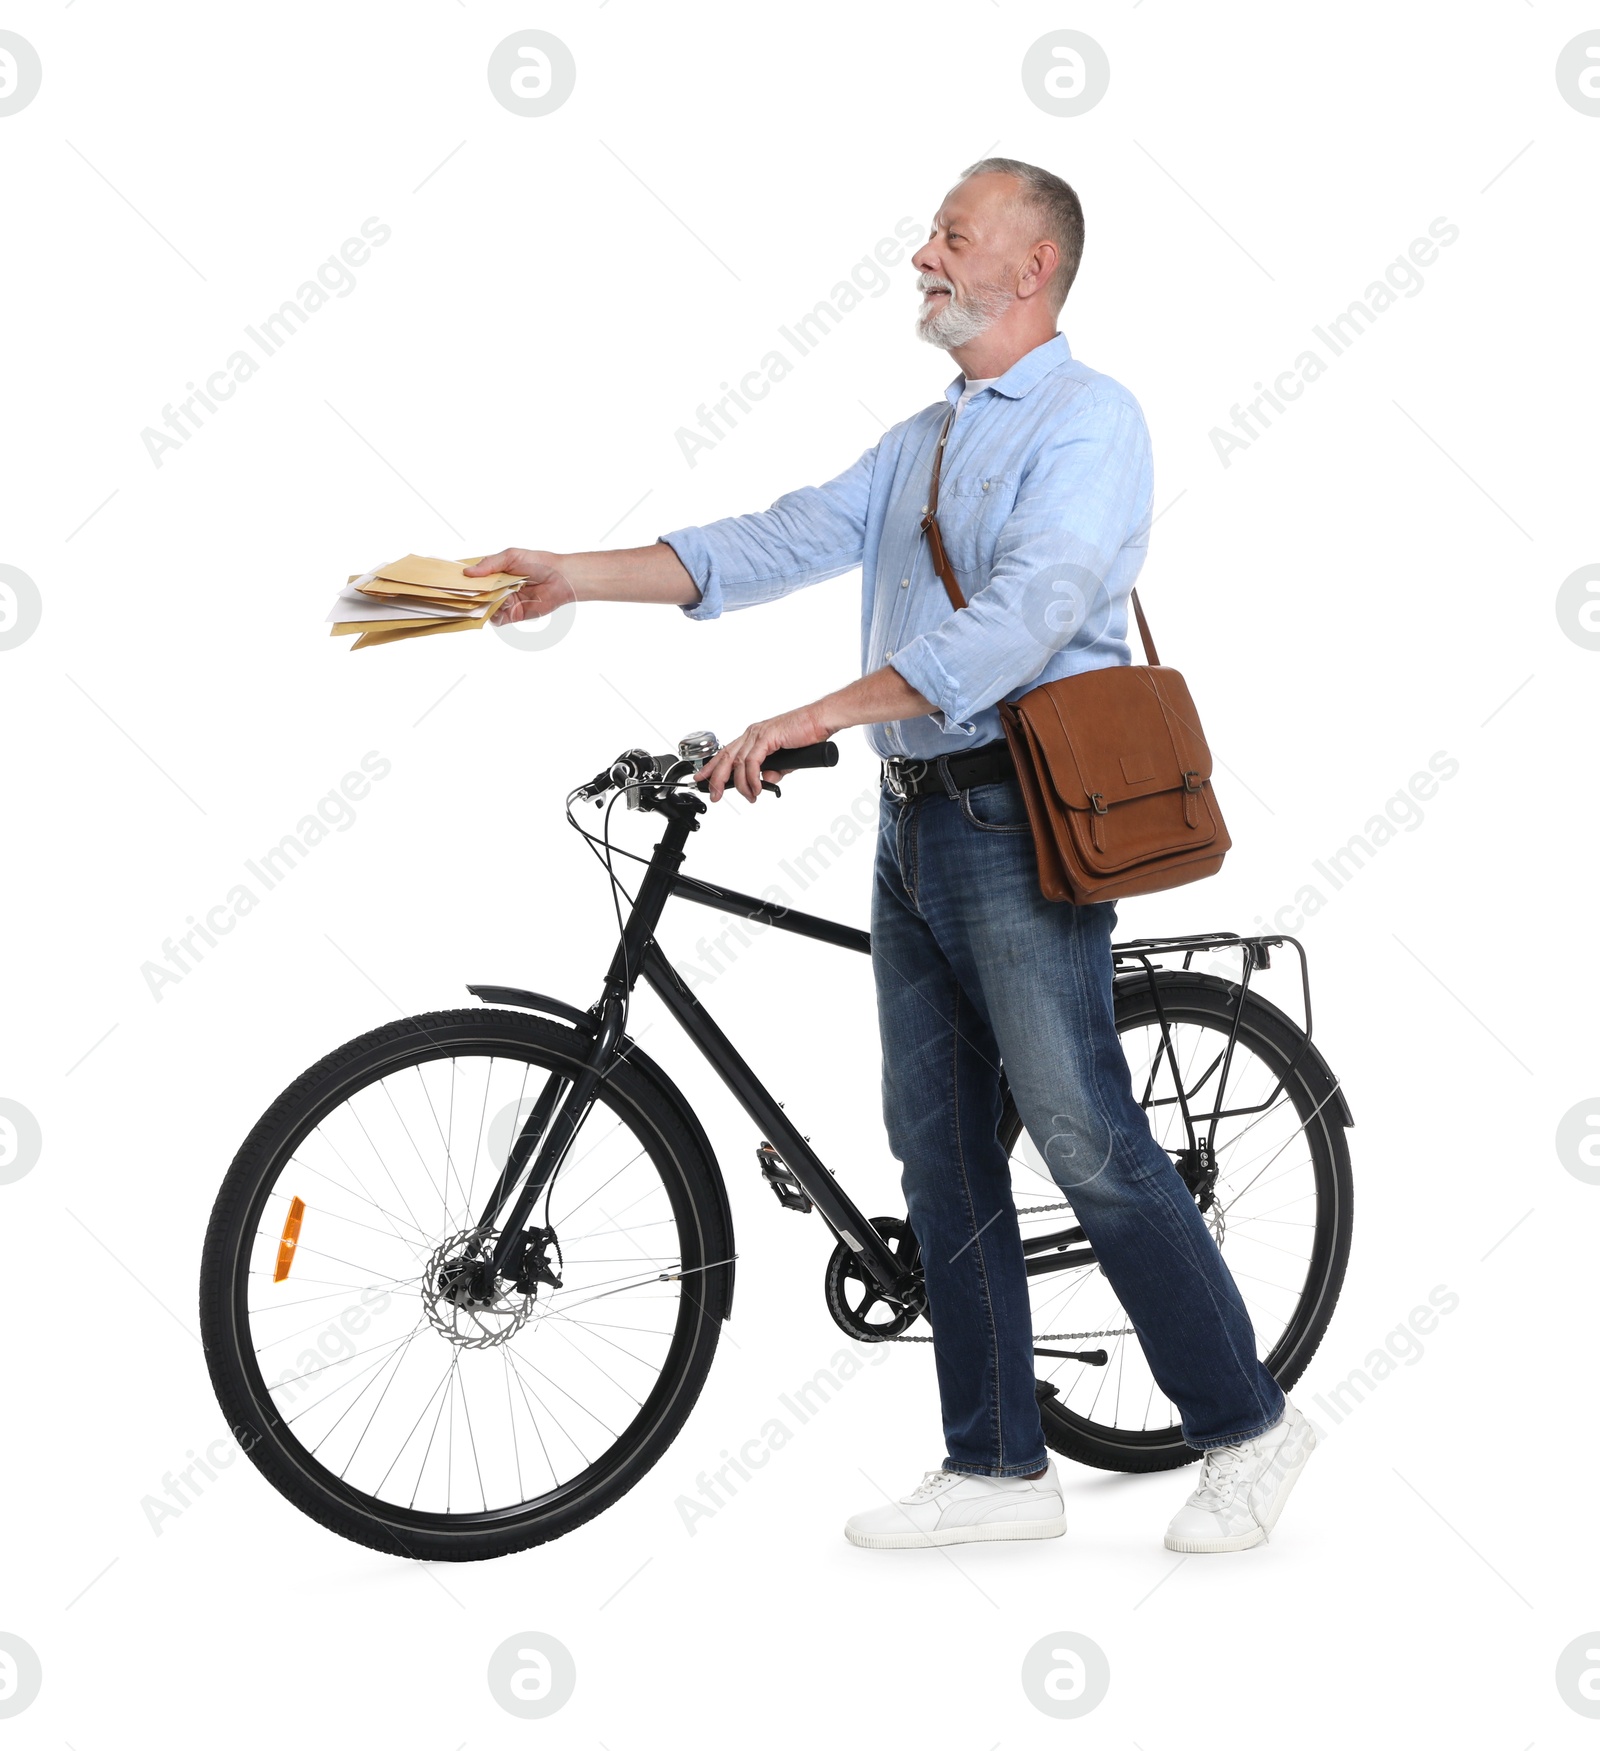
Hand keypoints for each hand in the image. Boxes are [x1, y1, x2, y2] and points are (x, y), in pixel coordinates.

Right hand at [468, 549, 575, 623]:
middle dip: (469, 595)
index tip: (450, 580)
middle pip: (476, 595)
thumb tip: (468, 572)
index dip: (463, 580)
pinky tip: (499, 605)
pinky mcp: (513, 614)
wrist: (560, 578)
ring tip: (485, 596)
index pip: (474, 579)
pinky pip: (497, 619)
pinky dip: (494, 614)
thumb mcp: (510, 557)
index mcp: (495, 574)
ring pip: (485, 608)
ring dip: (483, 604)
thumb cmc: (538, 563)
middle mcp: (497, 589)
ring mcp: (504, 602)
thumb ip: (489, 564)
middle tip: (460, 592)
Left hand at [695, 703, 834, 803]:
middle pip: (725, 758)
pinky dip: (752, 778)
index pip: (726, 753)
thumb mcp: (786, 760)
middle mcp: (752, 734)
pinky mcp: (766, 737)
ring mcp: (758, 734)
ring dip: (741, 785)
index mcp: (754, 736)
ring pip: (737, 763)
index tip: (703, 779)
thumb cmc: (806, 735)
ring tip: (749, 797)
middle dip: (717, 779)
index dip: (712, 767)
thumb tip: (766, 780)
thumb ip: (774, 771)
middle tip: (715, 795)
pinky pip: (752, 762)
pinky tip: (756, 788)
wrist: (820, 721)